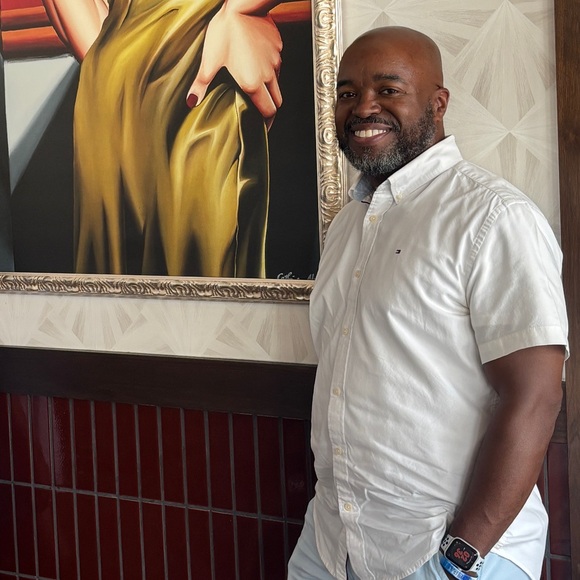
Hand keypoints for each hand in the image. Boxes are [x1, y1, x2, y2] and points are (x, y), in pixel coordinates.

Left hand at [187, 2, 282, 127]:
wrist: (243, 4)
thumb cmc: (225, 31)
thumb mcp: (209, 59)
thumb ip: (202, 83)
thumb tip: (191, 101)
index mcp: (252, 83)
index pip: (268, 111)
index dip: (266, 121)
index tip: (261, 126)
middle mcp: (268, 76)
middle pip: (277, 102)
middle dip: (271, 109)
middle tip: (261, 112)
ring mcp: (275, 61)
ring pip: (278, 83)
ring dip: (270, 89)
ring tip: (258, 87)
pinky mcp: (278, 48)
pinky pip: (277, 64)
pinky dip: (270, 70)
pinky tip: (258, 63)